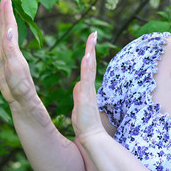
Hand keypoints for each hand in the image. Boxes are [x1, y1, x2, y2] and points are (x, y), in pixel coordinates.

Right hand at [0, 0, 36, 106]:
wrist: (20, 99)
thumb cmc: (20, 85)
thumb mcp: (15, 66)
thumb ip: (11, 48)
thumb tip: (10, 30)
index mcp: (14, 48)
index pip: (10, 27)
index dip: (8, 13)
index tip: (6, 0)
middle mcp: (10, 49)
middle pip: (6, 27)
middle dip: (4, 13)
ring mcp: (5, 55)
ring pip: (1, 35)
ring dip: (0, 23)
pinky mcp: (0, 63)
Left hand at [72, 31, 105, 147]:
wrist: (92, 138)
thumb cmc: (85, 125)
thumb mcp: (78, 106)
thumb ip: (79, 94)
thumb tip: (77, 84)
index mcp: (87, 89)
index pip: (88, 68)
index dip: (89, 54)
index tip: (90, 41)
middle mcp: (90, 87)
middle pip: (91, 63)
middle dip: (92, 47)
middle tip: (94, 33)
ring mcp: (89, 91)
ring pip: (90, 68)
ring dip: (91, 52)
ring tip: (92, 38)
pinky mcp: (87, 97)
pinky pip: (87, 79)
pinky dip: (87, 67)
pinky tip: (87, 56)